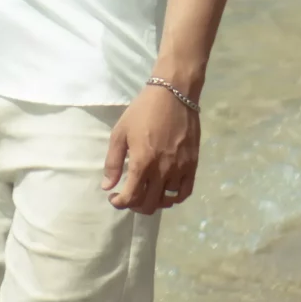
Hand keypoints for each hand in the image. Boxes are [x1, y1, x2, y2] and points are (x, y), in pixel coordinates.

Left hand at [102, 84, 198, 214]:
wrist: (173, 95)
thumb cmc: (142, 112)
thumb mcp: (120, 133)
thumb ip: (112, 162)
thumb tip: (108, 186)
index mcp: (141, 163)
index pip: (131, 197)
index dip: (120, 203)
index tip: (114, 197)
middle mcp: (161, 171)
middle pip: (149, 204)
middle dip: (135, 205)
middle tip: (129, 196)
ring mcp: (179, 169)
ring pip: (166, 200)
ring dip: (154, 201)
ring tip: (147, 193)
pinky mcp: (192, 165)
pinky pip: (185, 192)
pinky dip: (174, 197)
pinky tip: (166, 191)